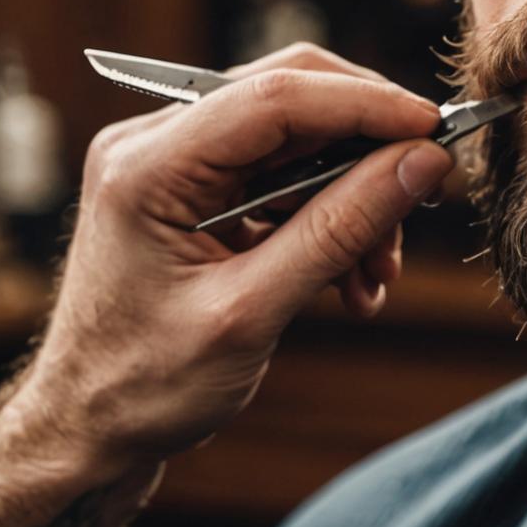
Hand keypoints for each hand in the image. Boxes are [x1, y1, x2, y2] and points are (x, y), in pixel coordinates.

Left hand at [12, 43, 455, 481]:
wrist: (90, 429)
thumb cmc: (144, 386)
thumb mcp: (253, 312)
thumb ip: (340, 230)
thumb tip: (421, 164)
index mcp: (149, 166)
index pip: (277, 97)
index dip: (367, 105)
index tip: (436, 132)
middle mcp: (158, 144)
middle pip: (296, 98)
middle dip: (370, 146)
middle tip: (426, 190)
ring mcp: (179, 163)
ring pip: (305, 138)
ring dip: (359, 195)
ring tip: (378, 270)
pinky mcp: (202, 188)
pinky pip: (292, 174)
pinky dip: (335, 215)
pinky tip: (353, 277)